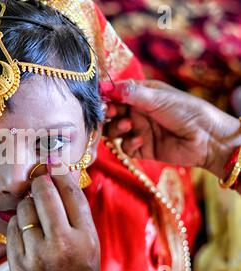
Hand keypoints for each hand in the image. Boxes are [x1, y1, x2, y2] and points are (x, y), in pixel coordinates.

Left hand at [6, 157, 100, 270]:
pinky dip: (17, 224)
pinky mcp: (17, 263)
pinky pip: (12, 227)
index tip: (53, 163)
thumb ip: (76, 215)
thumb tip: (58, 177)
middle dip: (39, 181)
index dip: (60, 172)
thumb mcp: (90, 247)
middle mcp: (63, 244)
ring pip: (23, 207)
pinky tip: (26, 232)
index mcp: (87, 238)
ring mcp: (37, 254)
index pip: (71, 192)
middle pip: (44, 192)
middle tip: (39, 180)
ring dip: (27, 204)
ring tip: (34, 214)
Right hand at [103, 80, 240, 180]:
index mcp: (142, 95)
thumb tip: (105, 86)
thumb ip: (130, 93)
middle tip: (109, 113)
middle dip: (107, 113)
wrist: (207, 139)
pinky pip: (125, 147)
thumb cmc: (187, 111)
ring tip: (127, 125)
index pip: (116, 94)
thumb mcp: (158, 97)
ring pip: (114, 131)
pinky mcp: (142, 149)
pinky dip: (129, 143)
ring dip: (116, 128)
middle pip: (111, 114)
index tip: (99, 98)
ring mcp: (139, 130)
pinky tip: (141, 139)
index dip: (106, 96)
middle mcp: (138, 112)